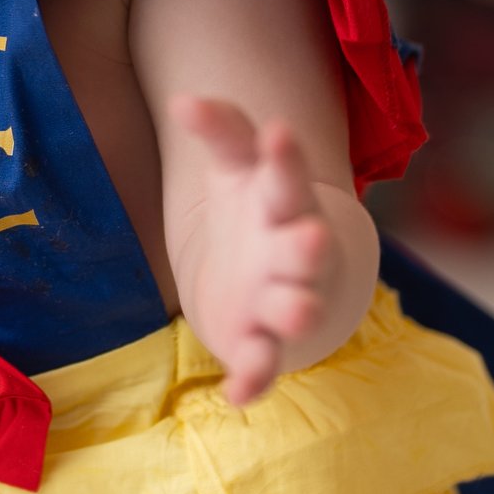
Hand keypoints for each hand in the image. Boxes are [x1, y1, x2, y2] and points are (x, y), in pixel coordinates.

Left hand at [171, 96, 338, 407]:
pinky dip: (255, 378)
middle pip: (305, 249)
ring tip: (298, 312)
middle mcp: (291, 253)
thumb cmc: (252, 211)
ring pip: (295, 307)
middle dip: (308, 248)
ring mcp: (280, 299)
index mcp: (282, 203)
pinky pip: (263, 363)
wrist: (269, 277)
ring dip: (296, 311)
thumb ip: (221, 130)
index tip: (279, 132)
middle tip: (311, 239)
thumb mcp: (235, 167)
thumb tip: (182, 101)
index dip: (283, 157)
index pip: (287, 175)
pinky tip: (238, 393)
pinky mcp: (260, 343)